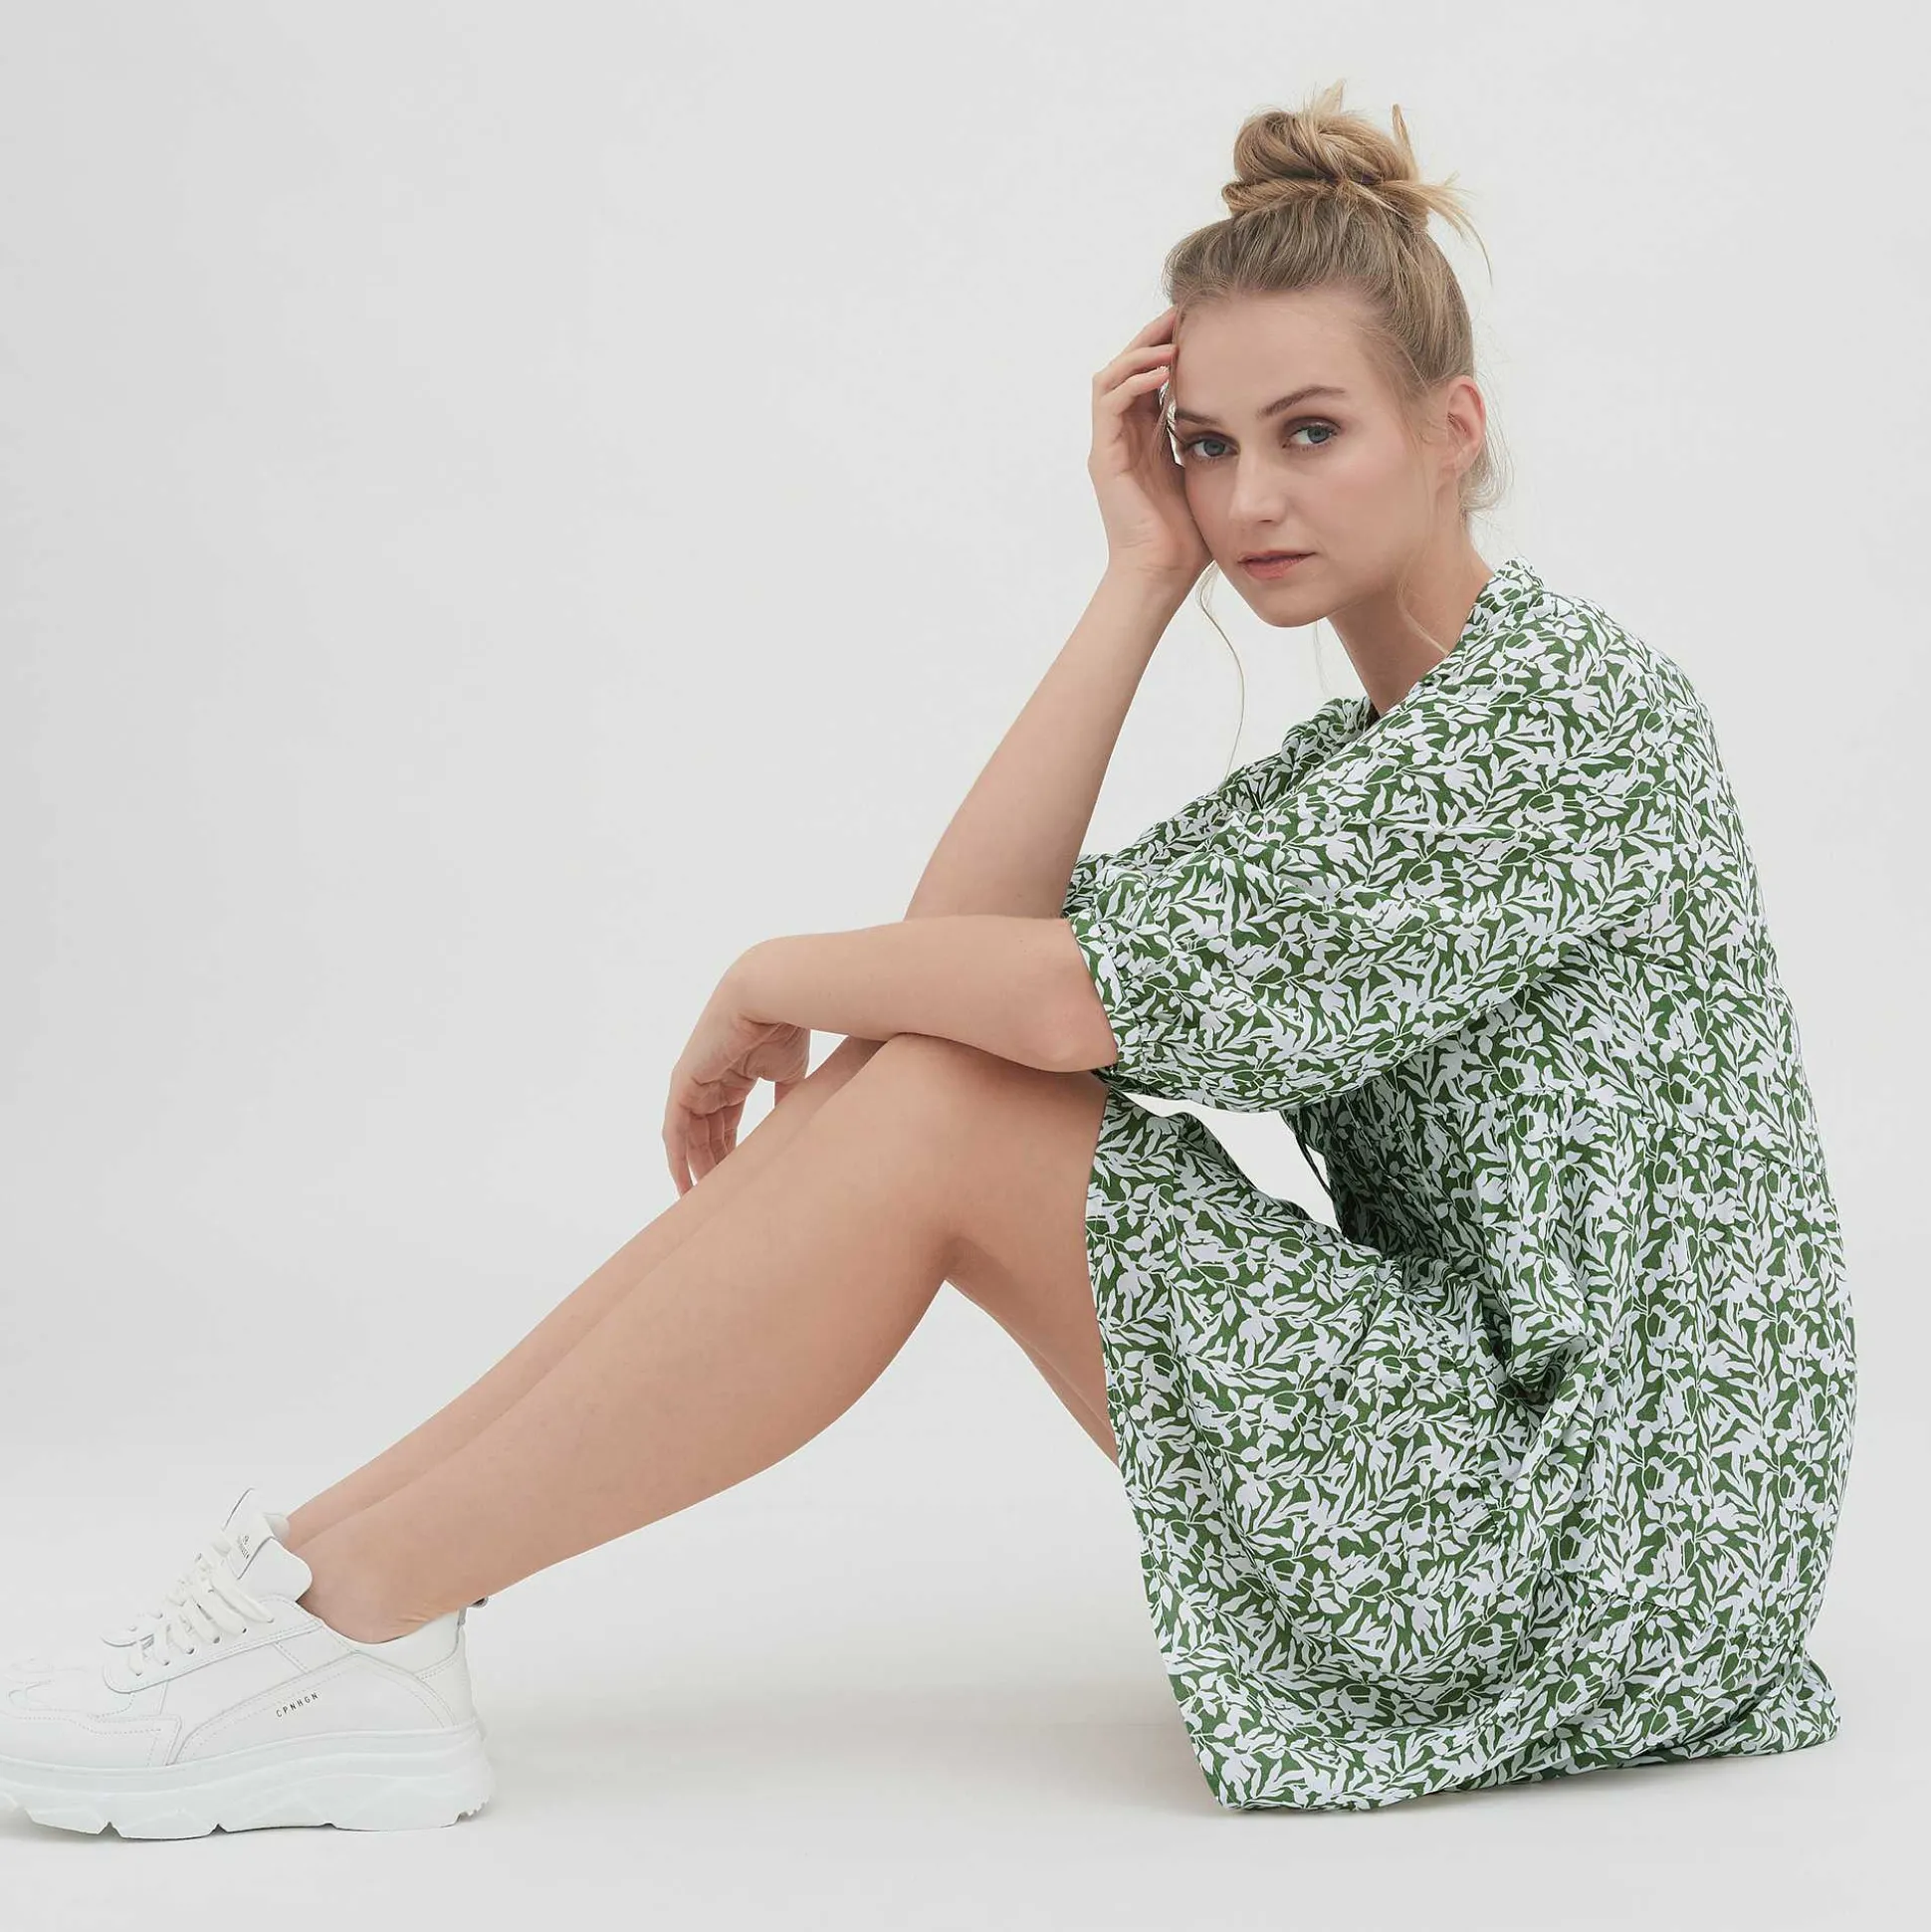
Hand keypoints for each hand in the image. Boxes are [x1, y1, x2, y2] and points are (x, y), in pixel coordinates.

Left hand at [662, 960, 810, 1194]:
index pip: (727, 1124)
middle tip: (720, 1203)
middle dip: (713, 1167)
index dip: (731, 1154)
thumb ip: (786, 1101)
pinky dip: (678, 1158)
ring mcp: (693, 1082)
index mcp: (733, 1076)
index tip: (739, 1183)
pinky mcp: (683, 1084)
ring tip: (703, 1202)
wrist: (770, 997)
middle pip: (707, 1134)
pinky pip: (675, 1130)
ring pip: (690, 1137)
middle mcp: (710, 1080)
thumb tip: (792, 1129)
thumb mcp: (790, 1073)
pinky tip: (684, 1183)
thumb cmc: (785, 1026)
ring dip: (695, 1169)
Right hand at [1088, 305, 1210, 591]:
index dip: (1171, 344)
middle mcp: (1123, 436)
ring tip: (1173, 339)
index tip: (1204, 323)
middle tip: (1185, 313)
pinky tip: (1163, 372)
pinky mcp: (1104, 457)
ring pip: (1112, 375)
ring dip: (1140, 351)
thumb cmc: (1191, 535)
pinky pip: (1110, 402)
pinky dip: (1133, 380)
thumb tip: (1254, 410)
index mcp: (1147, 437)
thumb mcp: (1211, 472)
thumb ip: (1217, 439)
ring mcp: (1110, 445)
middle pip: (1128, 365)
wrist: (1163, 574)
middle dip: (1154, 336)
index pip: (1150, 374)